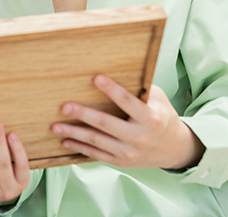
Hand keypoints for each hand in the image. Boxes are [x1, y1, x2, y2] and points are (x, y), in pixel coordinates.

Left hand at [51, 74, 204, 168]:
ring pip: (97, 142)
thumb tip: (115, 66)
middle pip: (106, 124)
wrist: (173, 148)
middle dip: (84, 115)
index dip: (112, 90)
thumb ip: (138, 88)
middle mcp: (140, 136)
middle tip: (64, 107)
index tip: (96, 78)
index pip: (128, 102)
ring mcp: (129, 152)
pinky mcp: (121, 161)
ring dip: (74, 133)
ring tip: (55, 126)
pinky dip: (79, 147)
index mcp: (150, 118)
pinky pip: (97, 155)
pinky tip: (64, 140)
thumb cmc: (160, 116)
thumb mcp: (157, 99)